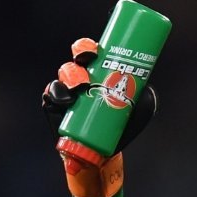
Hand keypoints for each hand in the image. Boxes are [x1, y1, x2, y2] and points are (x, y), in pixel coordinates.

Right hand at [42, 38, 157, 196]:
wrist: (106, 150)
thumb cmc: (124, 124)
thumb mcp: (142, 108)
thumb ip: (146, 95)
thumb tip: (146, 87)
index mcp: (99, 72)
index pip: (90, 52)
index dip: (88, 46)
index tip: (96, 52)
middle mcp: (82, 78)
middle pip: (76, 59)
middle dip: (79, 56)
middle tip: (88, 64)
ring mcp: (66, 92)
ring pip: (63, 74)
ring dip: (70, 76)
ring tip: (81, 86)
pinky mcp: (54, 107)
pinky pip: (49, 95)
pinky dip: (54, 94)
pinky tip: (64, 98)